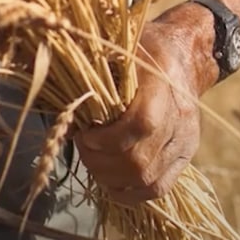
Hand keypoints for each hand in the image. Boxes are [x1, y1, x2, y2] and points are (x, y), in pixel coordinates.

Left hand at [73, 14, 211, 206]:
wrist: (184, 57)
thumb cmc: (144, 50)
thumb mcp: (119, 48)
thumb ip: (91, 71)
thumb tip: (54, 94)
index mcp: (164, 85)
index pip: (142, 124)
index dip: (108, 138)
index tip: (85, 133)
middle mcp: (180, 118)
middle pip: (139, 159)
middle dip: (101, 160)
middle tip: (83, 145)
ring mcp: (185, 141)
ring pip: (146, 178)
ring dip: (110, 176)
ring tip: (93, 159)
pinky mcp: (185, 156)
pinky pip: (158, 188)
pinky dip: (130, 191)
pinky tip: (110, 180)